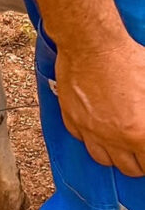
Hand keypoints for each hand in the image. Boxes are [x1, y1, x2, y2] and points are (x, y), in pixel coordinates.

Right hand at [55, 36, 144, 176]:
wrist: (90, 42)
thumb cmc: (126, 58)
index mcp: (138, 133)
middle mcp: (112, 137)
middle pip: (129, 168)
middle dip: (139, 162)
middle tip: (141, 149)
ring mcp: (89, 128)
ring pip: (102, 159)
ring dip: (115, 156)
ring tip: (121, 145)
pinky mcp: (70, 116)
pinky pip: (80, 138)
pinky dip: (90, 138)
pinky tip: (98, 127)